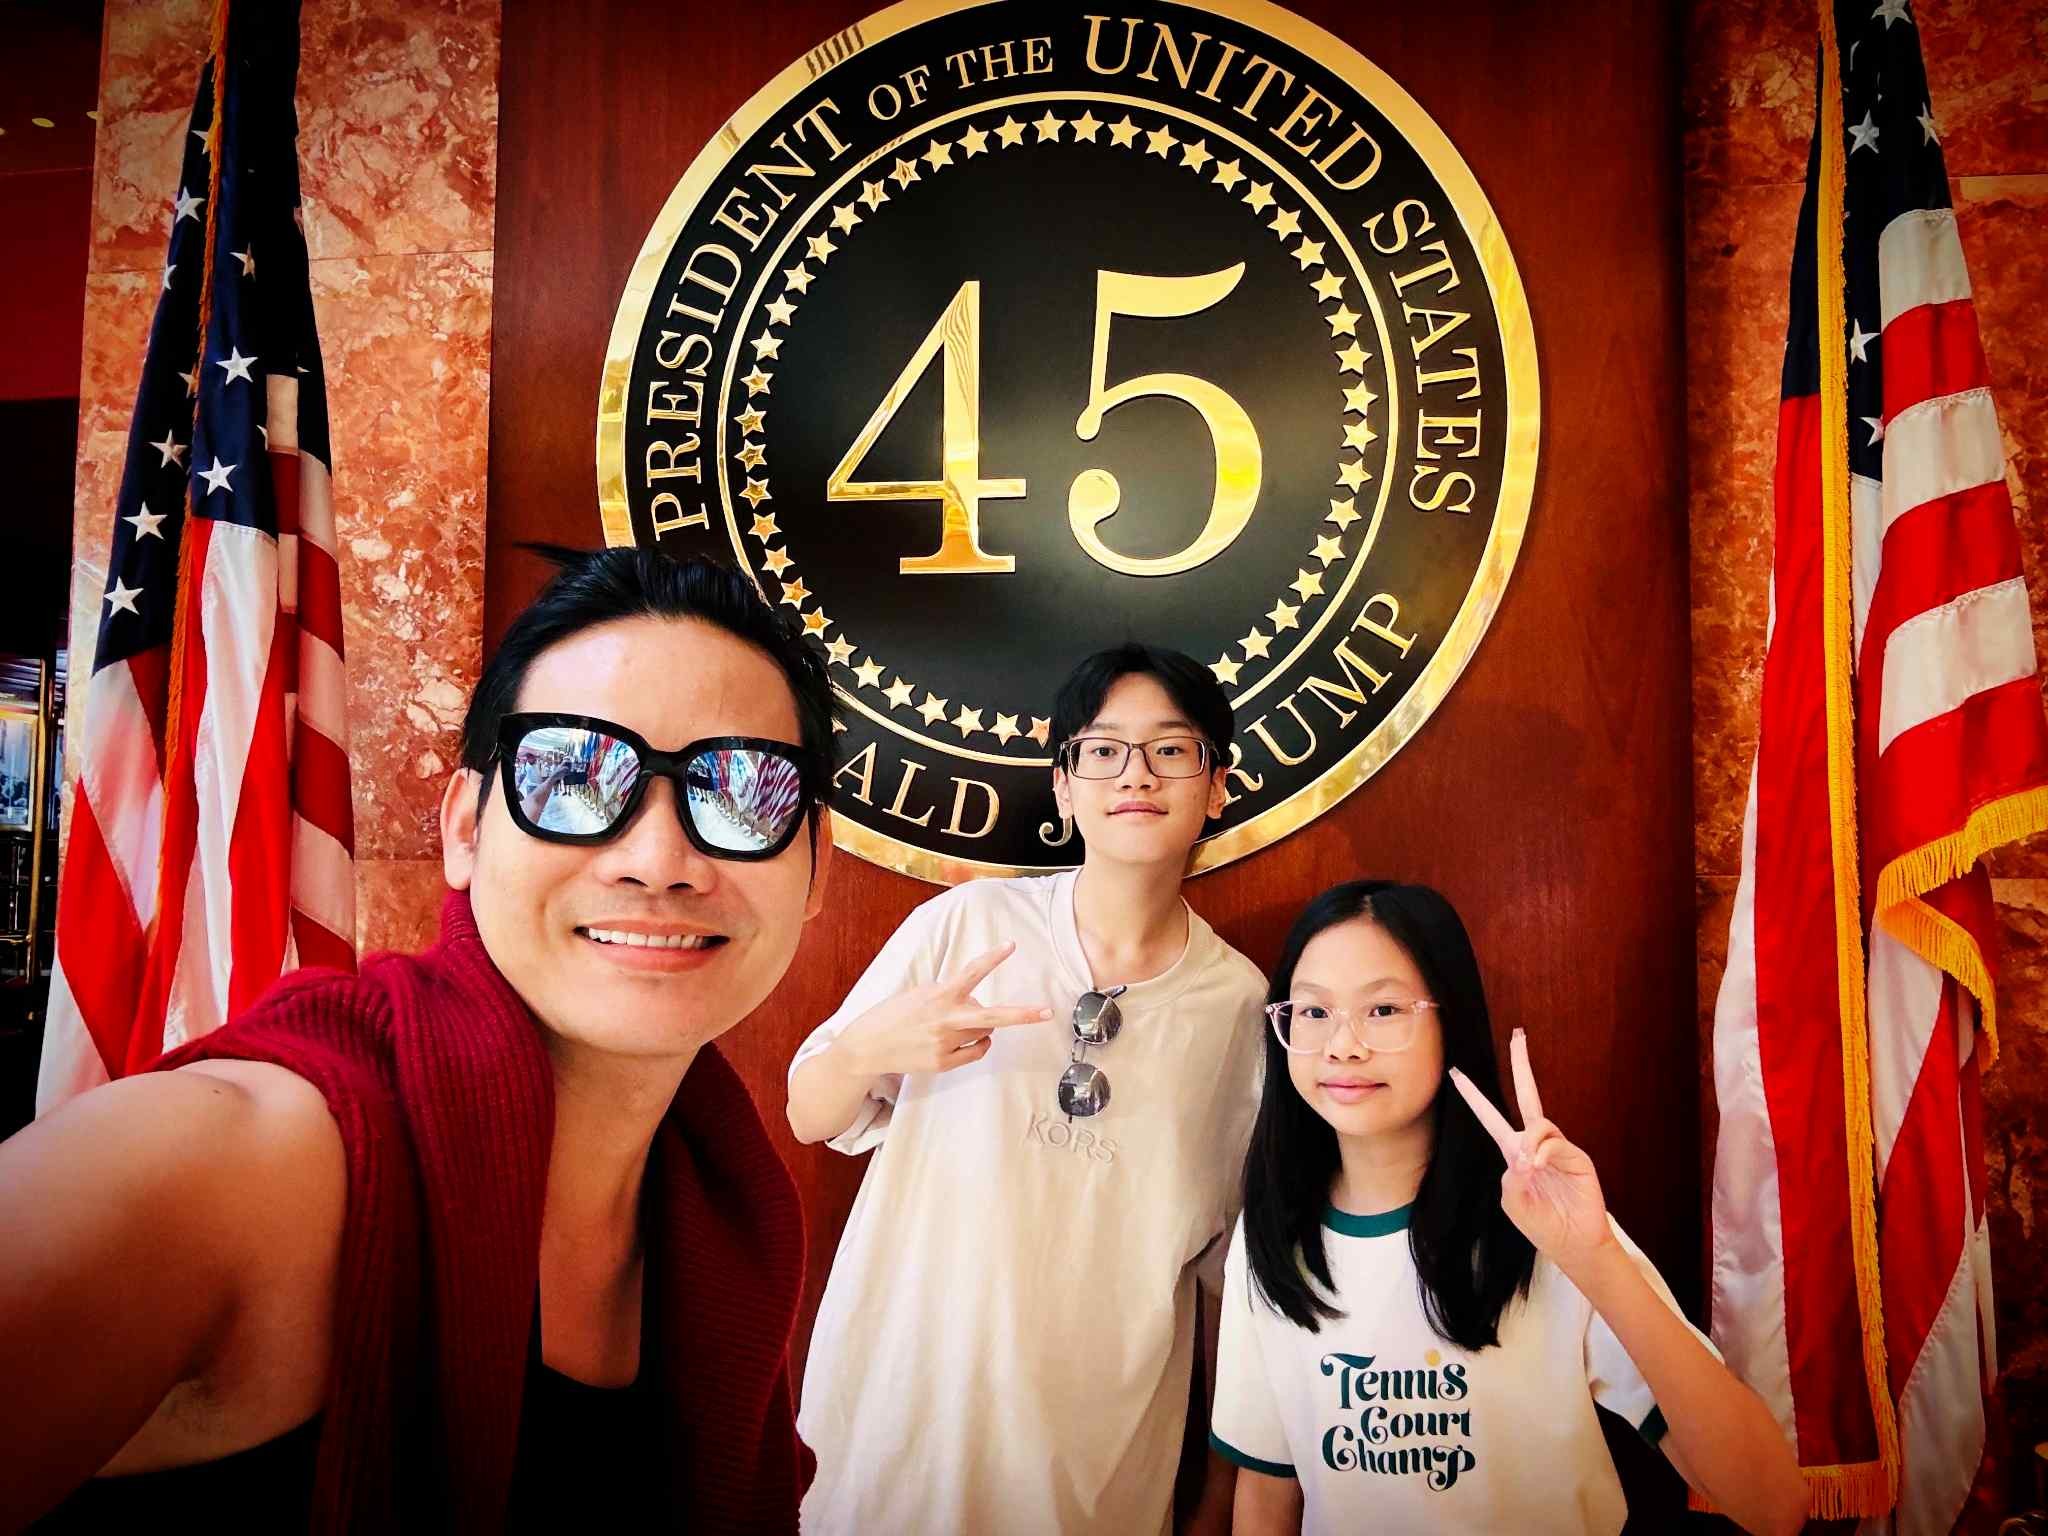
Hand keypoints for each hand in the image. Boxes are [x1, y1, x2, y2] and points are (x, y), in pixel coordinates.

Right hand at [834, 942, 1051, 1077]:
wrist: (866, 1047)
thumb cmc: (894, 1015)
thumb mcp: (919, 994)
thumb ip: (948, 994)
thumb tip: (976, 1003)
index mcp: (938, 995)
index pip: (970, 972)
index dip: (993, 958)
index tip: (1010, 945)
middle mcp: (945, 1019)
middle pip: (992, 1016)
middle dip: (1022, 1015)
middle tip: (1047, 1012)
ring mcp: (945, 1043)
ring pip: (985, 1031)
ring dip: (981, 1025)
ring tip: (957, 1022)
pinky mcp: (943, 1063)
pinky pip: (977, 1051)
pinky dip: (977, 1044)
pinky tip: (964, 1040)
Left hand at [1449, 1030, 1613, 1274]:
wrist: (1572, 1244)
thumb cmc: (1540, 1223)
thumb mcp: (1512, 1200)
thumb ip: (1510, 1176)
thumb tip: (1524, 1155)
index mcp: (1514, 1152)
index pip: (1490, 1117)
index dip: (1473, 1096)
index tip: (1455, 1073)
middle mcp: (1536, 1143)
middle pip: (1528, 1095)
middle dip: (1522, 1064)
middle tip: (1518, 1035)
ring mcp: (1558, 1147)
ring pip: (1539, 1123)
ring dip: (1529, 1144)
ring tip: (1529, 1168)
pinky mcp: (1577, 1157)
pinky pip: (1555, 1143)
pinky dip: (1544, 1154)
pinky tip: (1539, 1169)